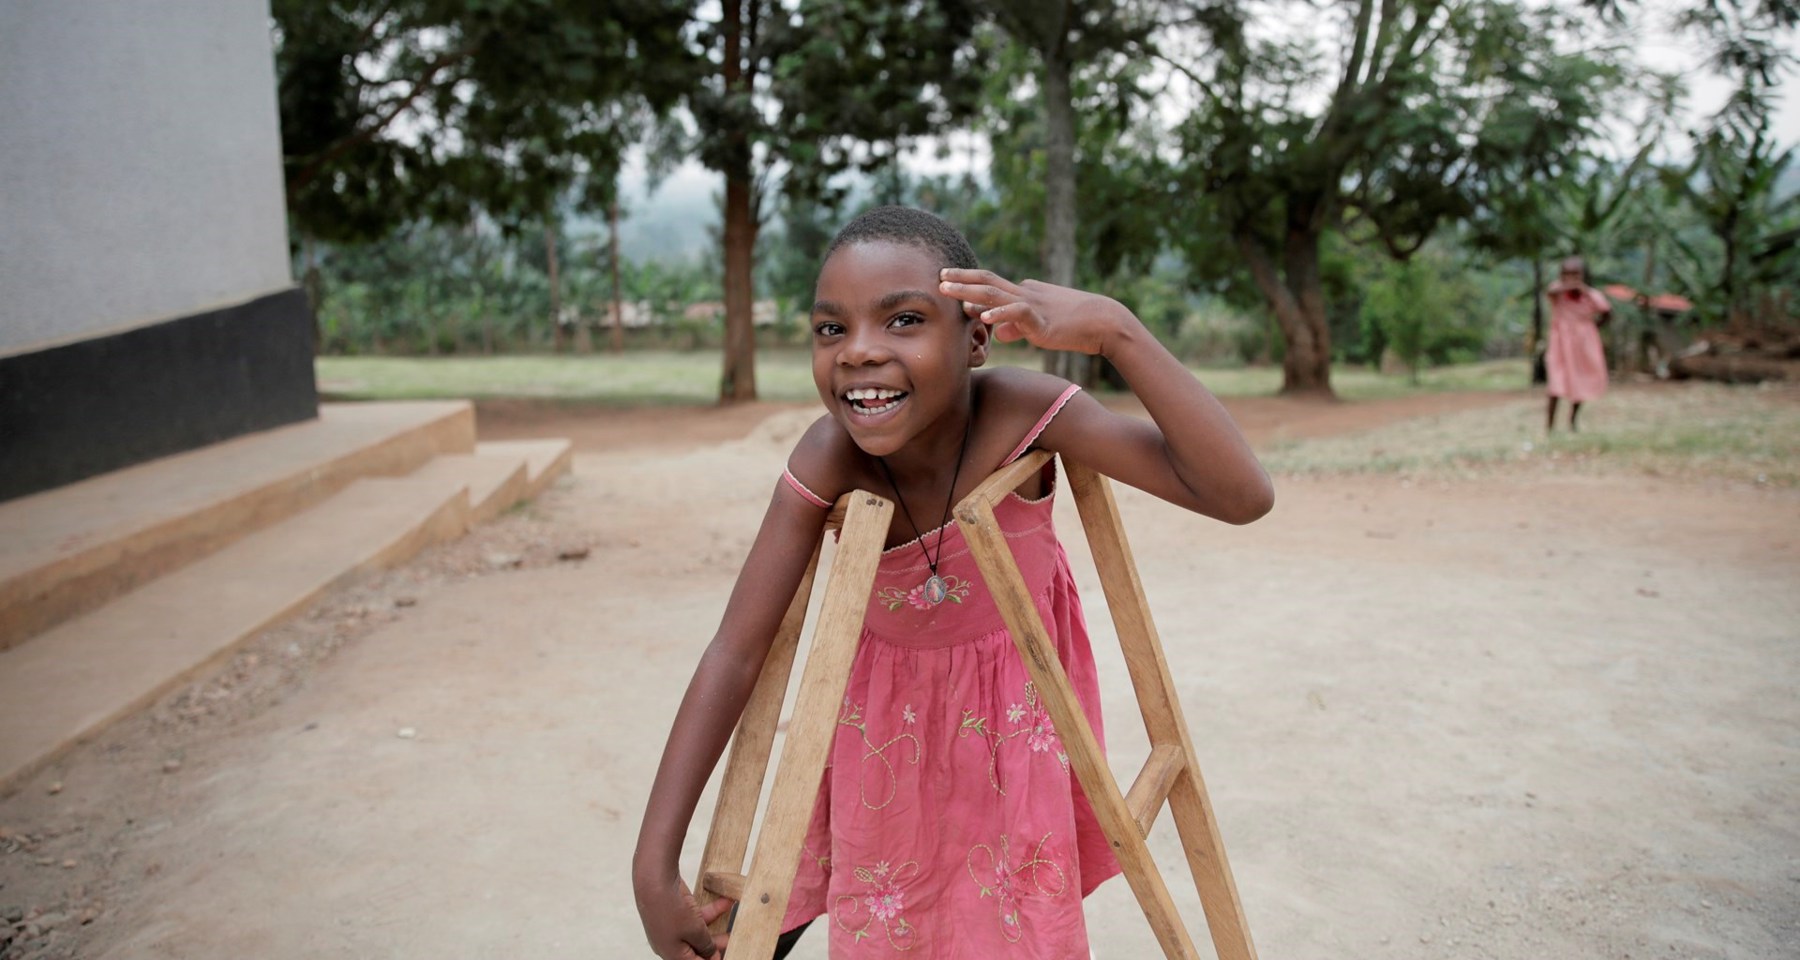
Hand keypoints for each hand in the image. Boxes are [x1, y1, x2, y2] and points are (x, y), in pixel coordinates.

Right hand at [636, 875, 734, 958]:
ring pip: (699, 930)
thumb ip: (706, 945)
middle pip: (698, 948)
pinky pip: (697, 915)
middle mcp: (671, 943)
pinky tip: (725, 902)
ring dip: (717, 923)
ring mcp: (674, 926)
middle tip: (731, 937)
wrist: (655, 881)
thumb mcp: (695, 932)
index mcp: (672, 955)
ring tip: (732, 915)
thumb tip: (711, 955)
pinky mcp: (678, 911)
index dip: (711, 959)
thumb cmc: (670, 910)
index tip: (725, 952)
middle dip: (716, 943)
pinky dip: (711, 910)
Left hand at [939, 268, 1136, 356]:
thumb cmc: (1075, 325)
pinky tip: (982, 317)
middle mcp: (1025, 293)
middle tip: (938, 277)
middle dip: (960, 280)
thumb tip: (1000, 333)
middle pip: (987, 282)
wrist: (1104, 322)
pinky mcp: (1042, 321)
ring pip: (995, 294)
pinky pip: (1017, 314)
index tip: (946, 280)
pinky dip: (999, 314)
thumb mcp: (1040, 325)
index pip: (990, 285)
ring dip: (968, 292)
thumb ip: (1017, 327)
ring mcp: (1033, 306)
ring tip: (947, 290)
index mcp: (1024, 293)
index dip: (967, 282)